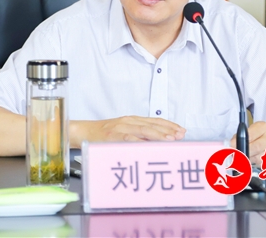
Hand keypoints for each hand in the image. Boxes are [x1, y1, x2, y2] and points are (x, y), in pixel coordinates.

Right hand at [70, 116, 185, 147]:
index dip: (169, 125)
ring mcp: (121, 128)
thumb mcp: (123, 131)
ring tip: (170, 139)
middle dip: (168, 130)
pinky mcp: (113, 136)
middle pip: (152, 125)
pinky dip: (139, 141)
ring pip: (143, 130)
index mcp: (132, 120)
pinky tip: (148, 145)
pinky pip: (128, 138)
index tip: (181, 130)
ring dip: (158, 135)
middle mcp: (128, 122)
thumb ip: (138, 135)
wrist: (83, 131)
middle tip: (180, 135)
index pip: (155, 120)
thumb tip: (156, 143)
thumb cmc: (103, 135)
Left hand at [231, 122, 265, 167]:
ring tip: (244, 158)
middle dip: (244, 152)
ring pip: (258, 160)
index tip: (231, 145)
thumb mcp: (252, 129)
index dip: (239, 141)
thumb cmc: (261, 135)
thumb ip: (241, 135)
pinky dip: (255, 166)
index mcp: (263, 128)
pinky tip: (253, 162)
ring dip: (248, 160)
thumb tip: (231, 144)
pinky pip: (262, 167)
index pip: (250, 135)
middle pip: (256, 148)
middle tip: (235, 155)